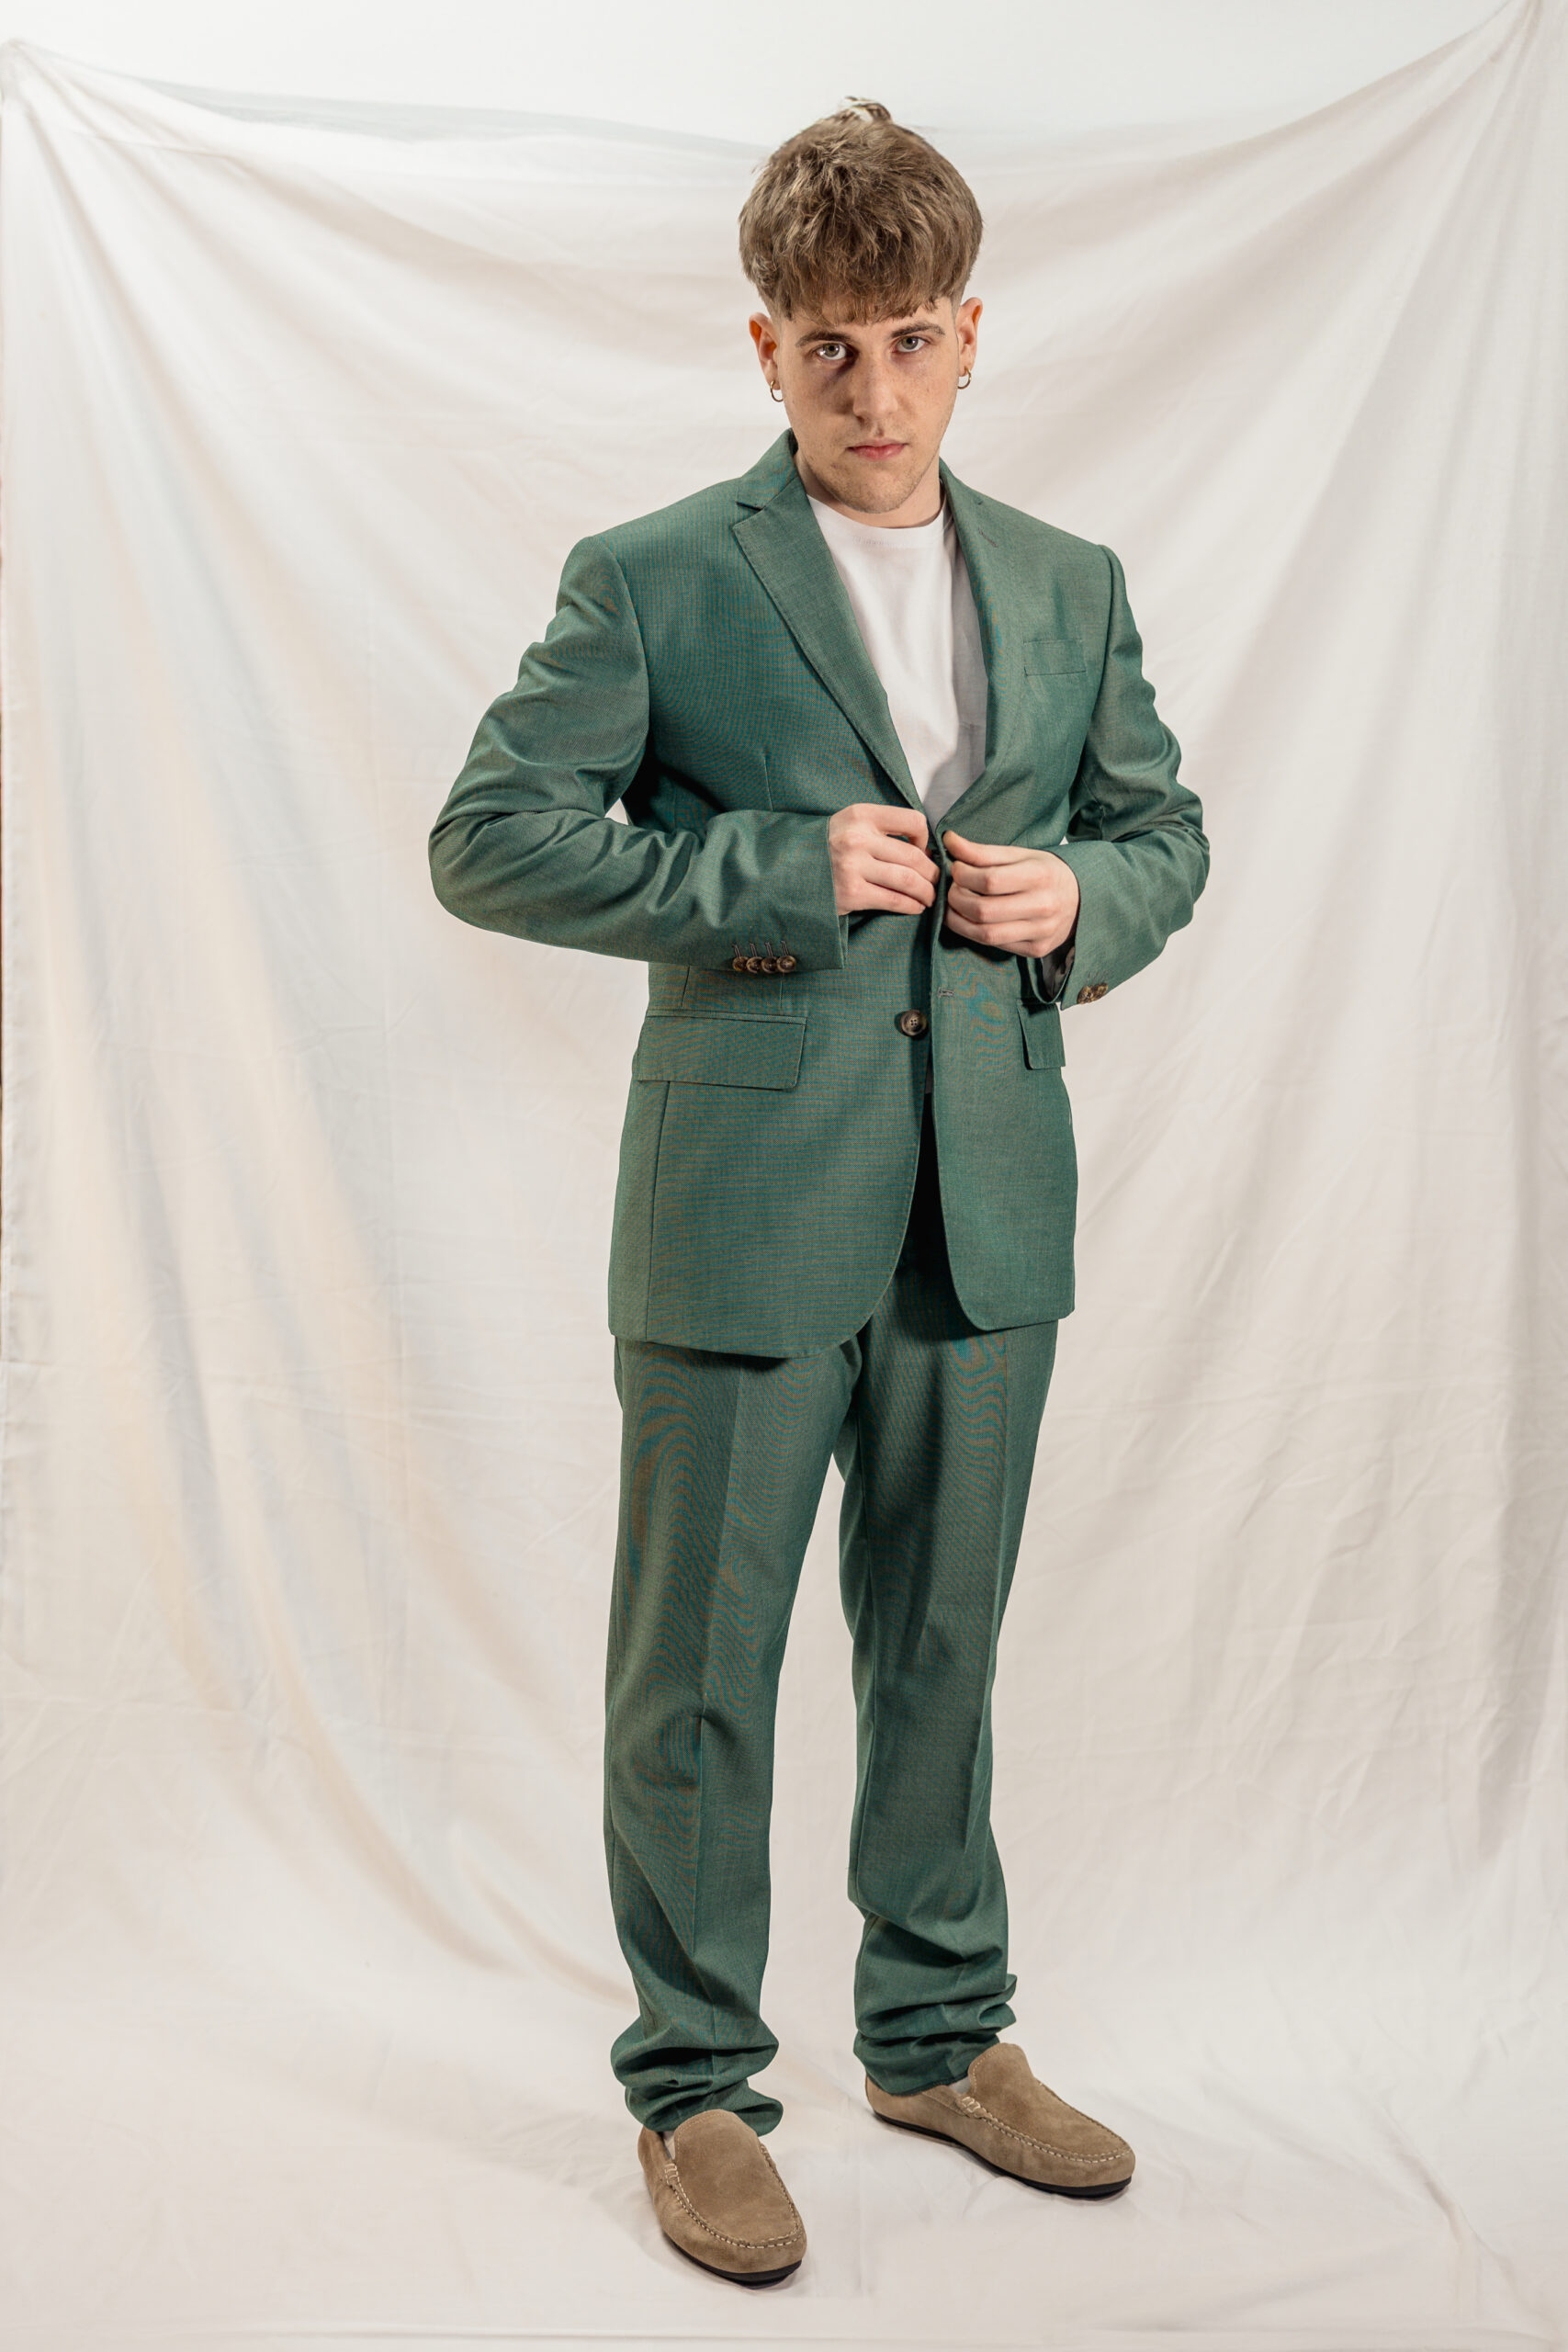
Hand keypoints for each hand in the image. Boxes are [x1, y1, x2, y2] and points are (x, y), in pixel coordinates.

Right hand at [828, 803, 938, 916]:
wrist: (787, 870)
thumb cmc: (826, 848)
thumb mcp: (849, 824)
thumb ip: (881, 829)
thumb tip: (924, 849)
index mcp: (861, 815)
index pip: (913, 821)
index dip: (926, 839)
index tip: (923, 851)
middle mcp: (858, 838)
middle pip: (914, 857)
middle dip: (932, 873)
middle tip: (935, 883)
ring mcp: (853, 867)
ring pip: (908, 880)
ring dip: (926, 892)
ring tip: (929, 898)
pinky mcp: (851, 894)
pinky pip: (894, 900)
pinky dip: (911, 906)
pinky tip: (915, 907)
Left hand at [941, 831, 1080, 955]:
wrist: (1082, 900)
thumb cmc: (1046, 873)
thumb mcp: (1021, 855)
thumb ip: (984, 852)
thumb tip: (949, 841)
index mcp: (1041, 876)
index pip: (990, 880)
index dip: (963, 875)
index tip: (956, 868)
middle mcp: (1043, 906)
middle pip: (984, 909)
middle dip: (956, 898)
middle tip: (952, 888)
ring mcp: (1041, 932)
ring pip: (985, 934)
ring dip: (958, 920)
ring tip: (954, 906)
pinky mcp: (1036, 950)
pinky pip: (995, 945)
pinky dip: (974, 933)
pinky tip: (970, 920)